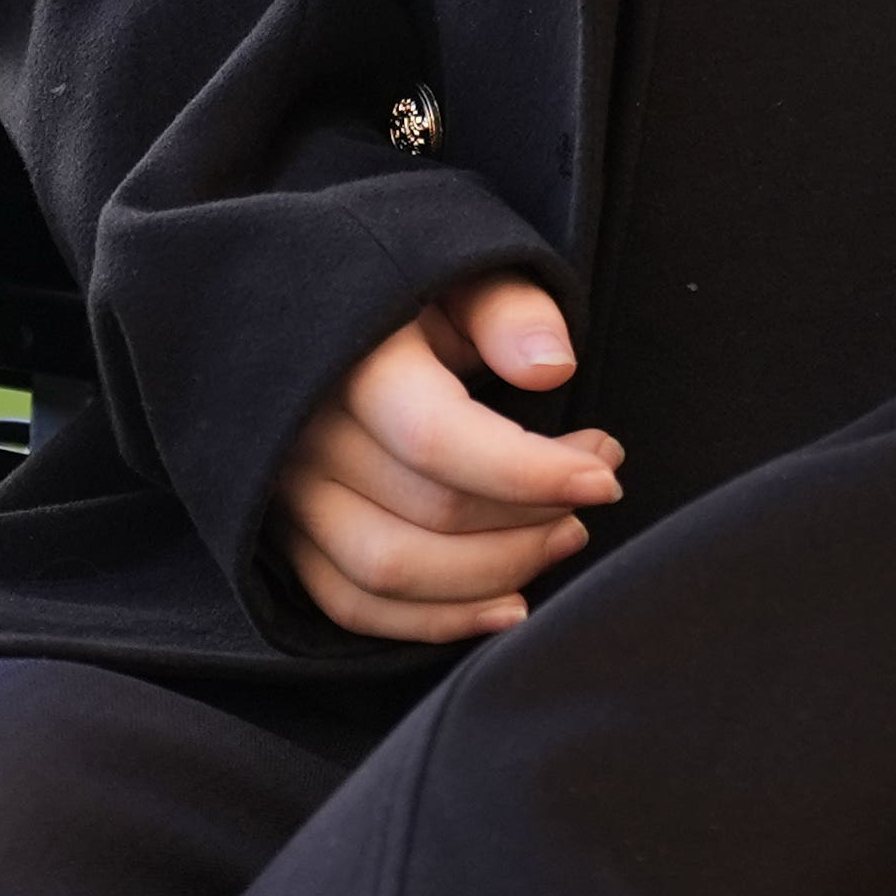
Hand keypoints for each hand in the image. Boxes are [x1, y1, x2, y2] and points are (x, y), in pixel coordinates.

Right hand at [274, 272, 621, 642]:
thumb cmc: (413, 296)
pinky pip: (355, 605)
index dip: (532, 470)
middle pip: (430, 513)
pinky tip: (509, 604)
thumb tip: (552, 366)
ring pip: (392, 573)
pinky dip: (436, 621)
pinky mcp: (289, 537)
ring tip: (564, 536)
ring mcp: (289, 494)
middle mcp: (306, 434)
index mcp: (352, 361)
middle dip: (534, 515)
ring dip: (495, 572)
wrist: (315, 313)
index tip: (606, 475)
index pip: (438, 438)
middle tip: (597, 487)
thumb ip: (508, 310)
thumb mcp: (462, 274)